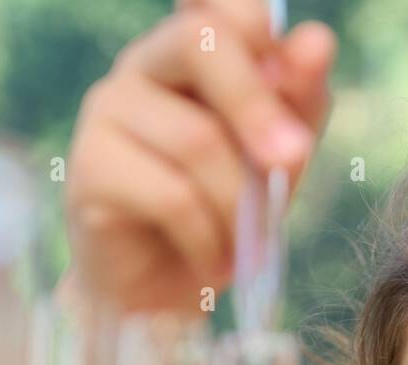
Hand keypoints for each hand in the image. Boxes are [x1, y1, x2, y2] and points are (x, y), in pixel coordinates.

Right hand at [65, 0, 335, 317]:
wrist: (165, 293)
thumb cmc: (223, 213)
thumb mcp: (276, 157)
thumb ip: (297, 103)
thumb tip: (317, 42)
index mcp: (189, 52)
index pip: (220, 4)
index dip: (259, 26)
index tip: (296, 75)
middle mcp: (141, 67)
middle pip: (198, 41)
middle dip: (257, 106)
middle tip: (293, 162)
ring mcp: (106, 113)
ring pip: (196, 139)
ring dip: (238, 203)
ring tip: (244, 242)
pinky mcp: (90, 170)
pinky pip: (172, 196)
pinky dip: (207, 238)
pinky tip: (210, 259)